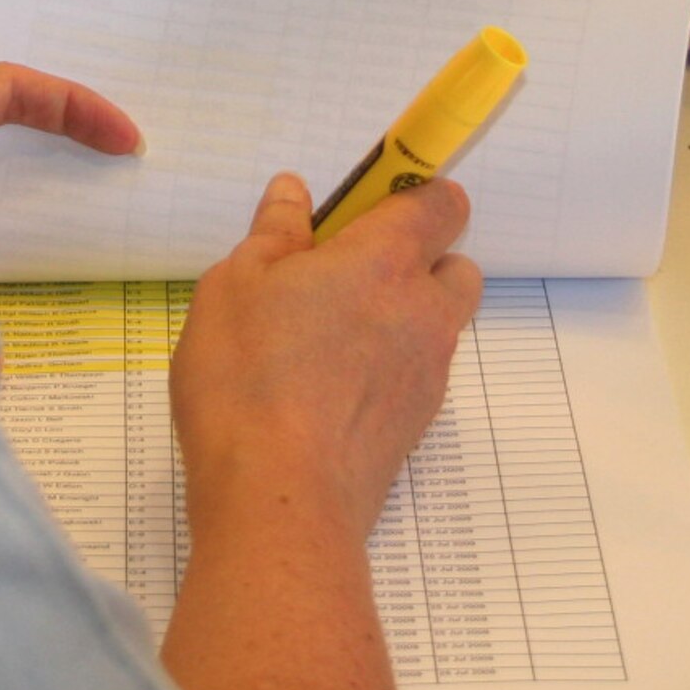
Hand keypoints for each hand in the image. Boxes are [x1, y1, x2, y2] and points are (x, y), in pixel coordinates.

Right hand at [158, 173, 481, 689]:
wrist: (280, 496)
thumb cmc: (248, 376)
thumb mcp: (234, 285)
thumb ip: (273, 234)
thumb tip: (295, 193)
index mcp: (383, 260)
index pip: (440, 204)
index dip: (416, 192)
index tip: (372, 200)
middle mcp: (423, 311)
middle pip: (454, 264)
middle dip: (416, 258)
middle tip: (344, 272)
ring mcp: (428, 374)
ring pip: (436, 324)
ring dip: (401, 315)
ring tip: (326, 335)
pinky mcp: (417, 427)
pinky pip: (416, 373)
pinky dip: (387, 367)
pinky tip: (325, 385)